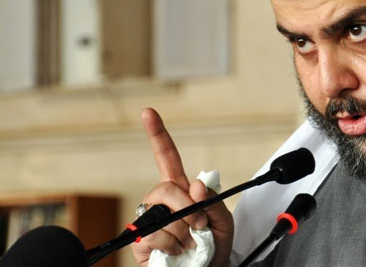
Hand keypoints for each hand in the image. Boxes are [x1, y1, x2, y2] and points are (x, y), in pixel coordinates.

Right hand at [131, 108, 233, 266]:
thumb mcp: (224, 223)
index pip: (167, 158)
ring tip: (191, 243)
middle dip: (188, 207)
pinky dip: (173, 245)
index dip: (158, 135)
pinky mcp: (140, 243)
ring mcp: (149, 221)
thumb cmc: (215, 249)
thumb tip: (196, 187)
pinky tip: (178, 252)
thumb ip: (213, 202)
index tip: (148, 112)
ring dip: (184, 231)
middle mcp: (162, 202)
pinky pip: (155, 235)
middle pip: (167, 187)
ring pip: (164, 213)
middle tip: (201, 226)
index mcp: (182, 191)